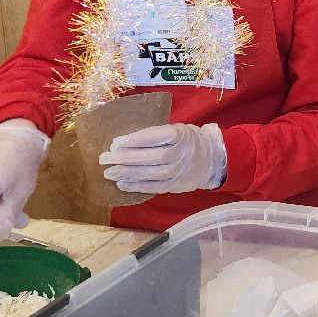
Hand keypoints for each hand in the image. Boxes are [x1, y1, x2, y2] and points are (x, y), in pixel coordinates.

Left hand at [100, 123, 225, 193]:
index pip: (153, 137)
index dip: (132, 140)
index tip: (115, 143)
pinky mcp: (176, 185)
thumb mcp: (176, 129)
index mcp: (180, 134)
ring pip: (151, 173)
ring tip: (109, 173)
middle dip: (125, 158)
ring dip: (127, 173)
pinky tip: (122, 184)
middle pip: (151, 157)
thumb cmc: (187, 141)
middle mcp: (180, 153)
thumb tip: (121, 142)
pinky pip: (154, 187)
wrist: (212, 159)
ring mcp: (179, 171)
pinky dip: (137, 186)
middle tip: (105, 158)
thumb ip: (153, 135)